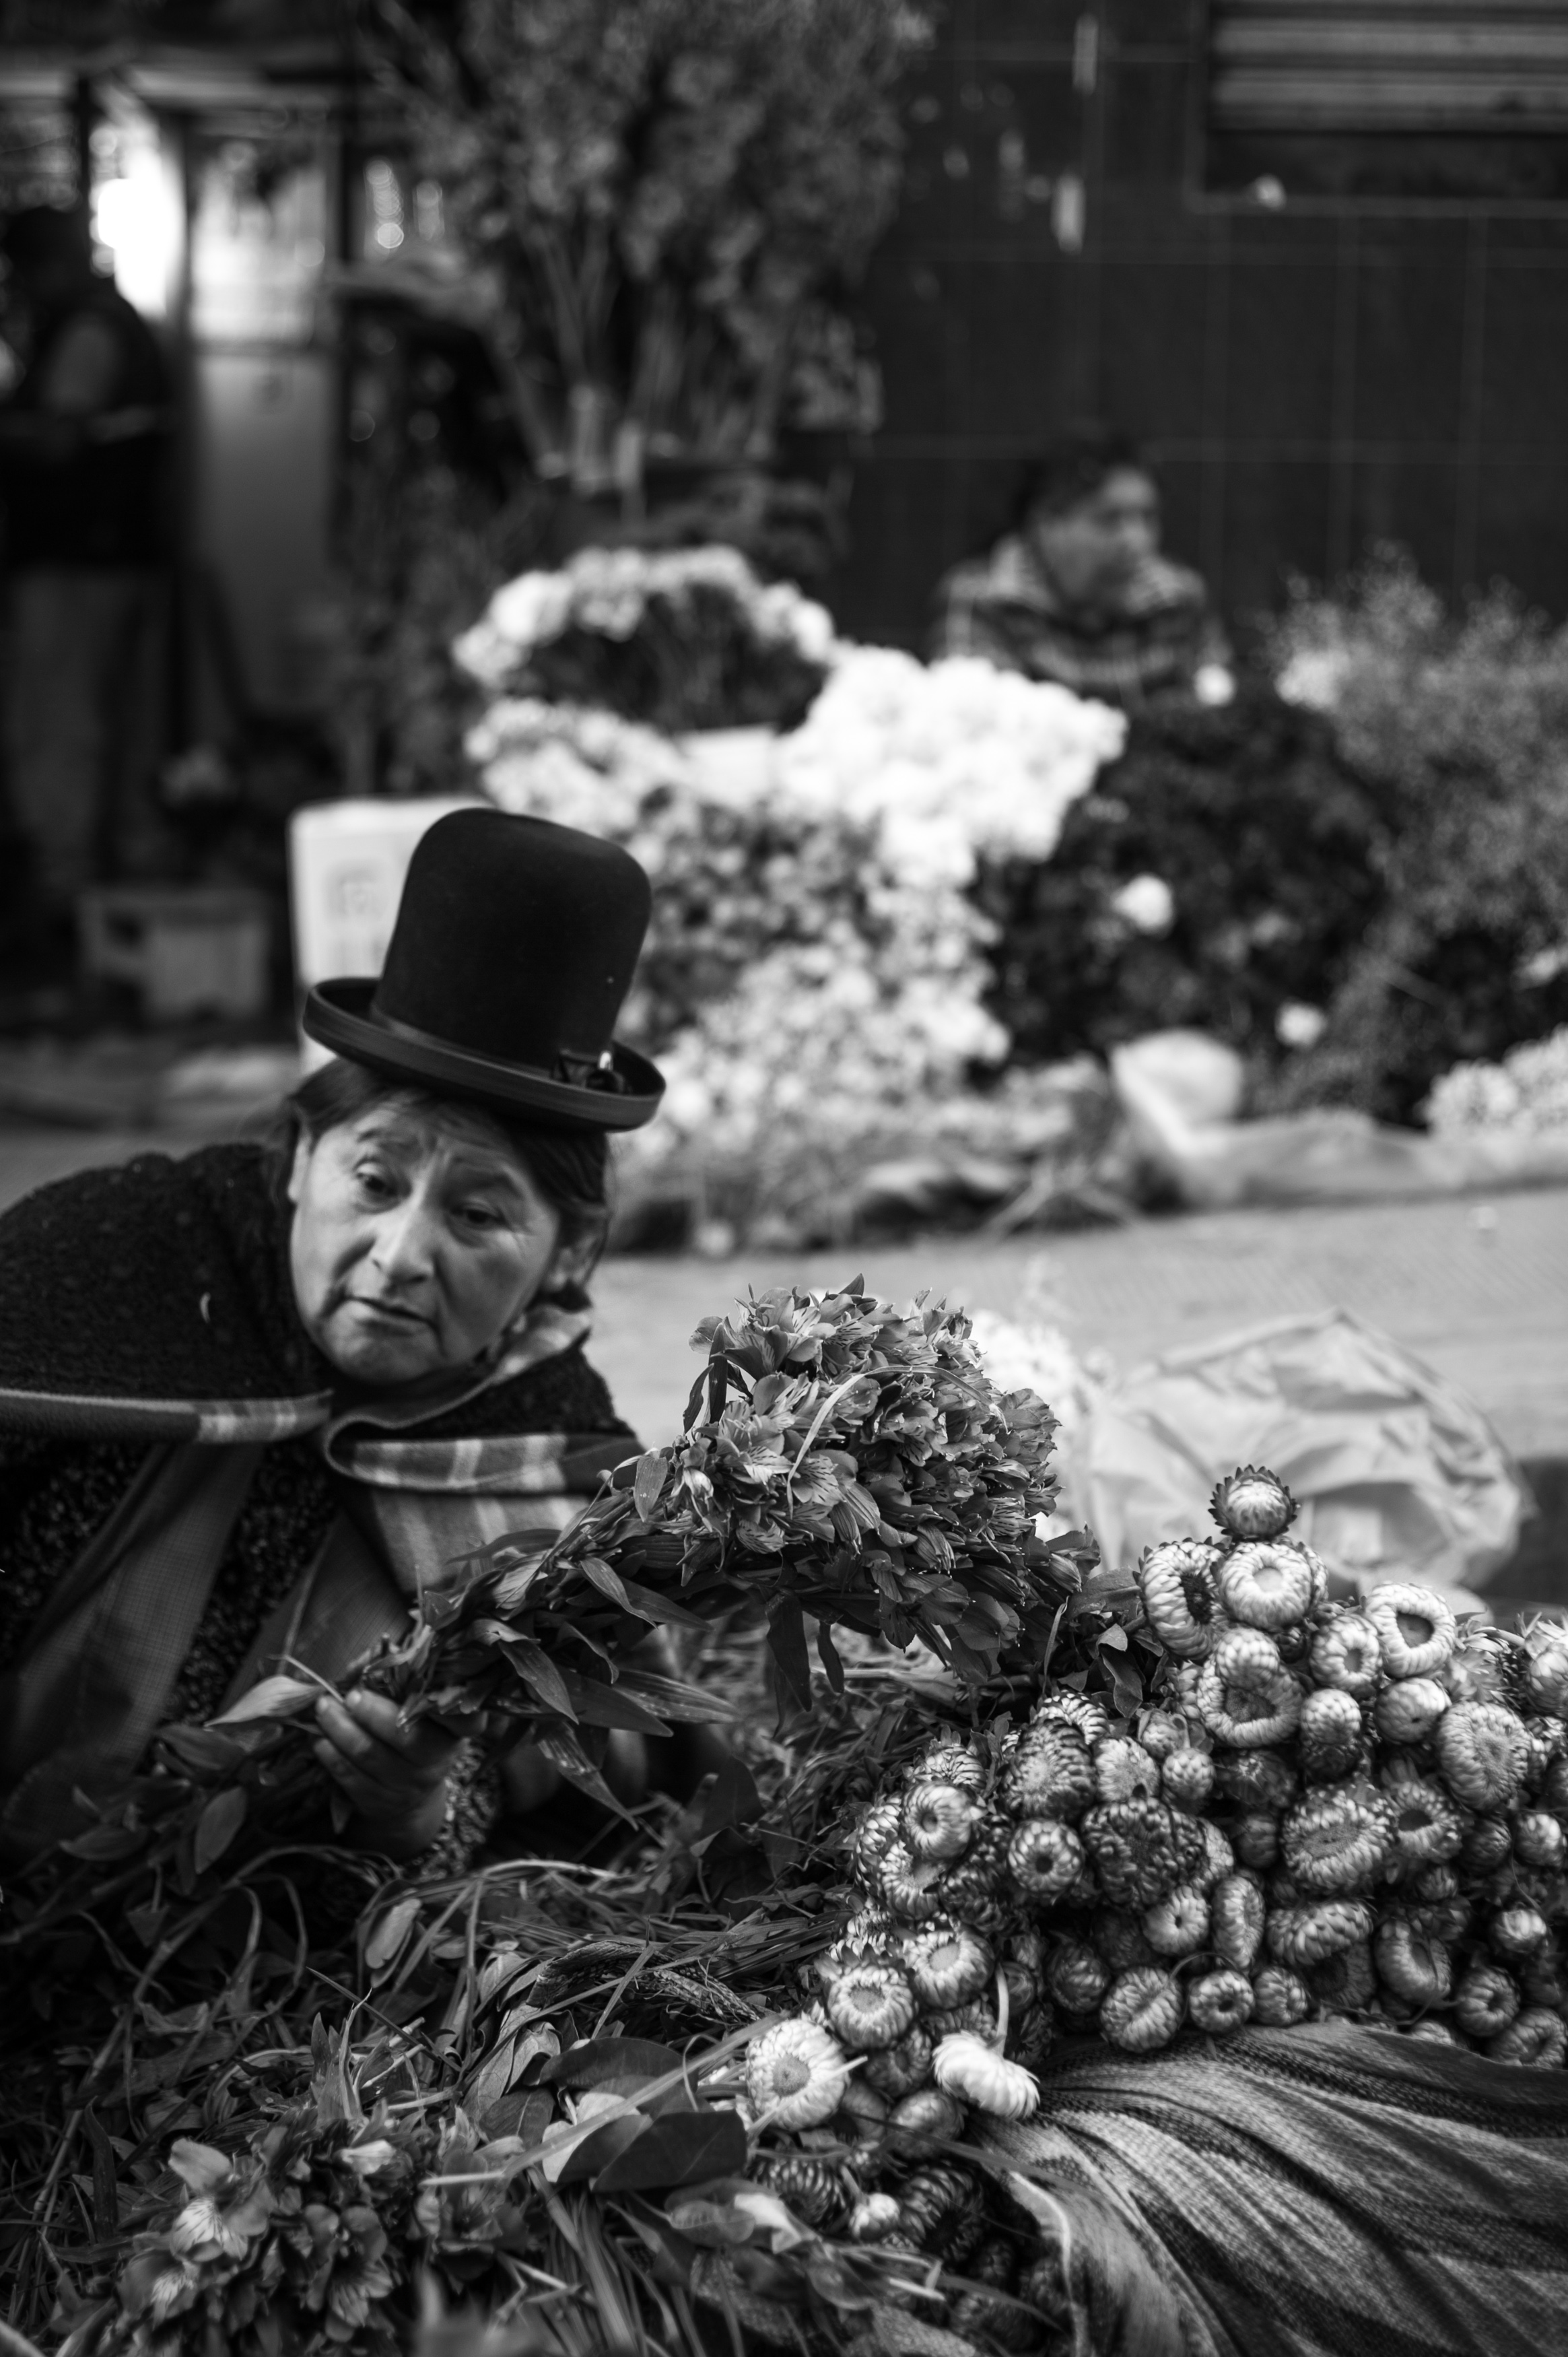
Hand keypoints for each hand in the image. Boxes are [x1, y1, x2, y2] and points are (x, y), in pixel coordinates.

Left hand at [312, 1689, 462, 1856]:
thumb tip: (371, 1654)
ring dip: (340, 1728)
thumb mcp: (416, 1705)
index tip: (422, 1687)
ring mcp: (410, 1786)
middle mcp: (439, 1760)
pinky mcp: (381, 1803)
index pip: (467, 1721)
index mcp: (456, 1730)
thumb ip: (399, 1675)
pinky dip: (331, 1755)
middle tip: (349, 1695)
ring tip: (324, 1708)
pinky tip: (320, 1739)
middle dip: (371, 1712)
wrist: (408, 1793)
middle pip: (406, 1737)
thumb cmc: (411, 1730)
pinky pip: (350, 1777)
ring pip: (369, 1755)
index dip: (448, 1709)